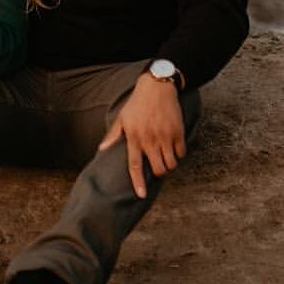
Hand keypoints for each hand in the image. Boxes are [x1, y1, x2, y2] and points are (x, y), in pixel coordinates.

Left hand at [98, 72, 184, 198]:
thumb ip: (113, 135)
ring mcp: (165, 136)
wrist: (157, 87)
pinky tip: (174, 146)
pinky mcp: (178, 131)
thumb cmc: (137, 103)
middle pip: (158, 169)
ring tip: (166, 157)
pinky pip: (182, 153)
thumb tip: (101, 149)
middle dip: (160, 173)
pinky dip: (179, 154)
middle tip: (159, 166)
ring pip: (171, 164)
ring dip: (170, 165)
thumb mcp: (122, 118)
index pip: (135, 165)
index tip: (141, 196)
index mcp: (134, 138)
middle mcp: (150, 139)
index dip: (138, 182)